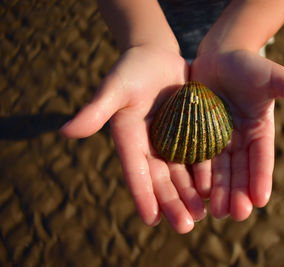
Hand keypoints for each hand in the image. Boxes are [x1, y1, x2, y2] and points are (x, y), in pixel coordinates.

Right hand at [60, 45, 205, 232]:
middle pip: (161, 179)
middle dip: (172, 203)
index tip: (151, 219)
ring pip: (182, 174)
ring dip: (191, 196)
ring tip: (203, 215)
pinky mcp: (191, 134)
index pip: (135, 172)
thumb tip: (65, 132)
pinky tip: (217, 189)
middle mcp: (151, 146)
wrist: (158, 57)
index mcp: (130, 140)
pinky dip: (207, 174)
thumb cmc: (132, 69)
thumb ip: (96, 109)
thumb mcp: (115, 87)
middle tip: (185, 225)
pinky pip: (199, 156)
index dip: (143, 195)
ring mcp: (172, 142)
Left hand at [190, 49, 283, 220]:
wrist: (218, 55)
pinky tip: (194, 190)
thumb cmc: (249, 65)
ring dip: (217, 190)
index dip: (261, 178)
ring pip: (218, 169)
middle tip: (235, 214)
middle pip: (239, 170)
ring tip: (216, 211)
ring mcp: (218, 138)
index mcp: (260, 131)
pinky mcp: (197, 134)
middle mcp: (239, 140)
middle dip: (237, 192)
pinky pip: (197, 155)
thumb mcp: (275, 78)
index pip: (262, 159)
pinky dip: (197, 173)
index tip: (260, 200)